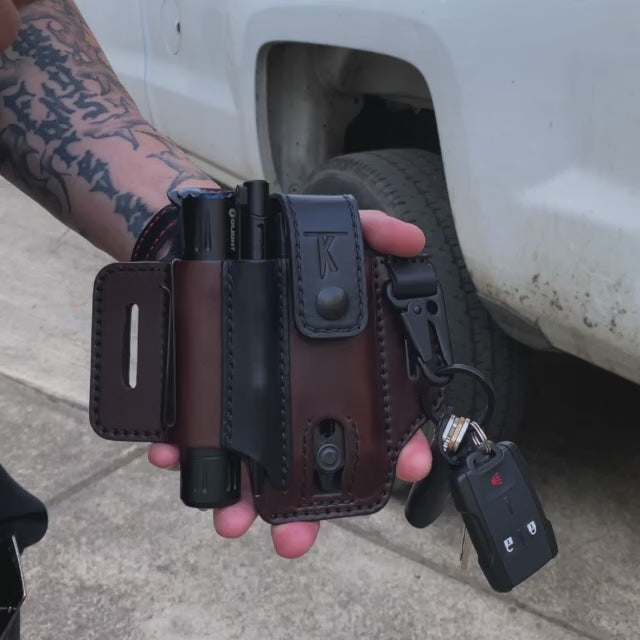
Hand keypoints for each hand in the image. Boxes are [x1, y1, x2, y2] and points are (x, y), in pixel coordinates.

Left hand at [148, 210, 431, 557]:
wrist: (200, 243)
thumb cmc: (272, 252)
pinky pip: (193, 434)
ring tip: (233, 520)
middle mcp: (295, 398)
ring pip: (253, 466)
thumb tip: (411, 241)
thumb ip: (373, 233)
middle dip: (308, 510)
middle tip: (296, 540)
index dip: (398, 448)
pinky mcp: (204, 397)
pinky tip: (173, 455)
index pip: (376, 422)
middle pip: (311, 466)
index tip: (408, 467)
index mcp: (334, 373)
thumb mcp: (330, 233)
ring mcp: (248, 404)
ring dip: (243, 500)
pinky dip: (181, 449)